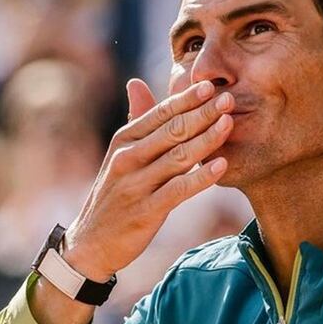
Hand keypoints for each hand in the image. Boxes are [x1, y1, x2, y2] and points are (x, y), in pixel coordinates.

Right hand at [64, 78, 233, 277]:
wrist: (92, 241)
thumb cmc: (115, 193)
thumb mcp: (120, 155)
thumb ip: (135, 121)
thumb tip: (136, 83)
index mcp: (124, 141)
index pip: (160, 113)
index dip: (186, 98)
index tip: (210, 85)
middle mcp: (128, 158)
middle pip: (172, 130)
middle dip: (202, 113)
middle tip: (229, 99)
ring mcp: (136, 185)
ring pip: (178, 157)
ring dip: (207, 140)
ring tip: (229, 124)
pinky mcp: (146, 211)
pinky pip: (179, 190)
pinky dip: (201, 178)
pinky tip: (222, 166)